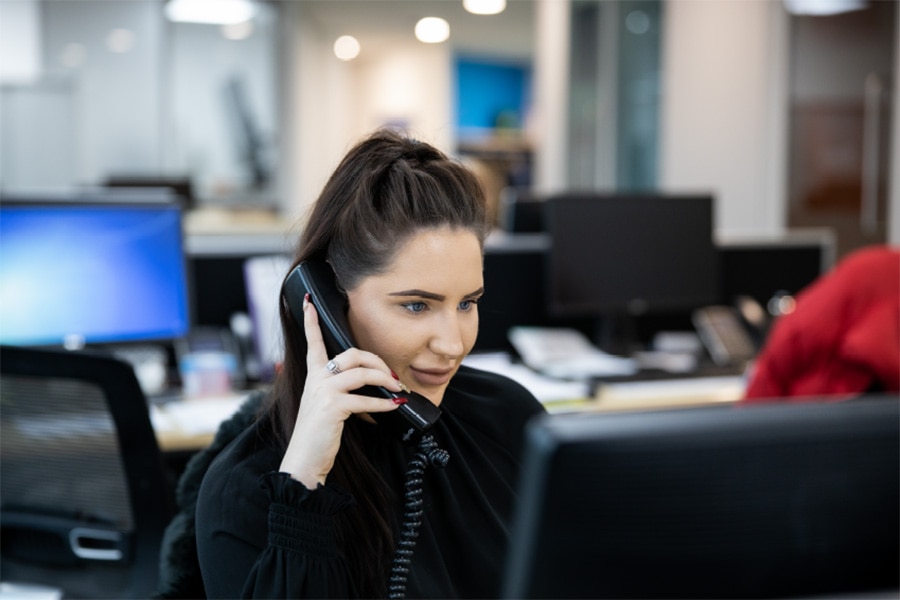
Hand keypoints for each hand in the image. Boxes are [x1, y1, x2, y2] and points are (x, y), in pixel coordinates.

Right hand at [279, 294, 403, 488]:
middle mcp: (316, 379)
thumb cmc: (318, 434)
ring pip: (361, 372)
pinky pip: (365, 398)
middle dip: (377, 360)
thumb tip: (373, 384)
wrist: (305, 460)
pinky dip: (384, 402)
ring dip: (385, 379)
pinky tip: (393, 406)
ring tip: (398, 388)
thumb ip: (341, 390)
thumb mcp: (326, 406)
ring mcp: (323, 392)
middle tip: (392, 375)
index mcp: (313, 376)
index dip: (311, 322)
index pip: (313, 343)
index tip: (309, 302)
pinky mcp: (332, 407)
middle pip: (351, 354)